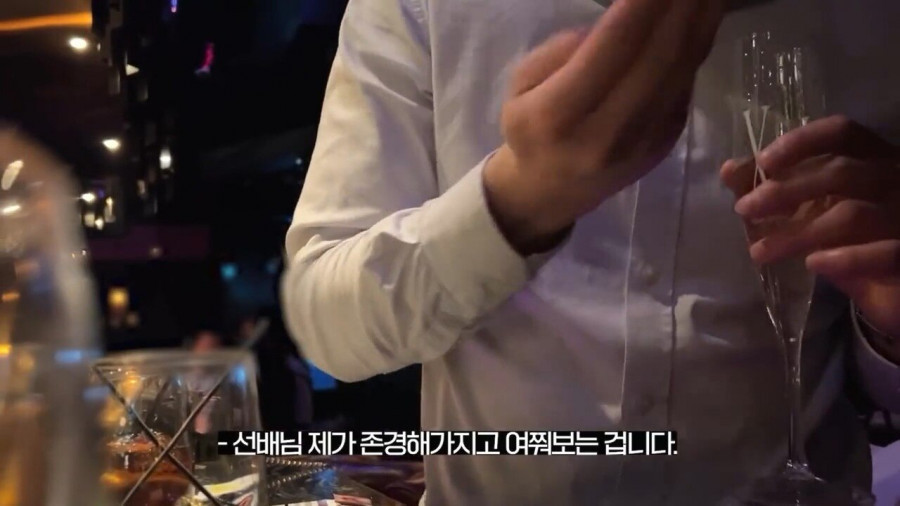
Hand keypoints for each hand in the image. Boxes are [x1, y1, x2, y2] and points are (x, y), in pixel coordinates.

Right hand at [484, 0, 724, 253]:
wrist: (551, 192)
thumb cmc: (531, 130)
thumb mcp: (521, 87)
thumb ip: (561, 52)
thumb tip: (615, 24)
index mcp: (557, 115)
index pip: (610, 49)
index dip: (640, 7)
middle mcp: (605, 133)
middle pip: (657, 58)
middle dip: (680, 7)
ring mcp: (642, 142)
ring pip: (680, 71)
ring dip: (701, 20)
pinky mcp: (666, 143)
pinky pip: (686, 85)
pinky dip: (699, 44)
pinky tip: (705, 14)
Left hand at [721, 115, 899, 339]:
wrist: (898, 290)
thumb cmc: (854, 240)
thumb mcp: (814, 211)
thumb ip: (776, 188)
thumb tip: (729, 170)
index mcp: (874, 160)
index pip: (842, 133)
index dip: (801, 141)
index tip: (763, 162)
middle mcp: (896, 181)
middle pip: (841, 172)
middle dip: (786, 190)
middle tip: (744, 209)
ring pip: (852, 214)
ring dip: (799, 232)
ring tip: (759, 251)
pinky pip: (885, 253)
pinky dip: (845, 258)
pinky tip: (812, 264)